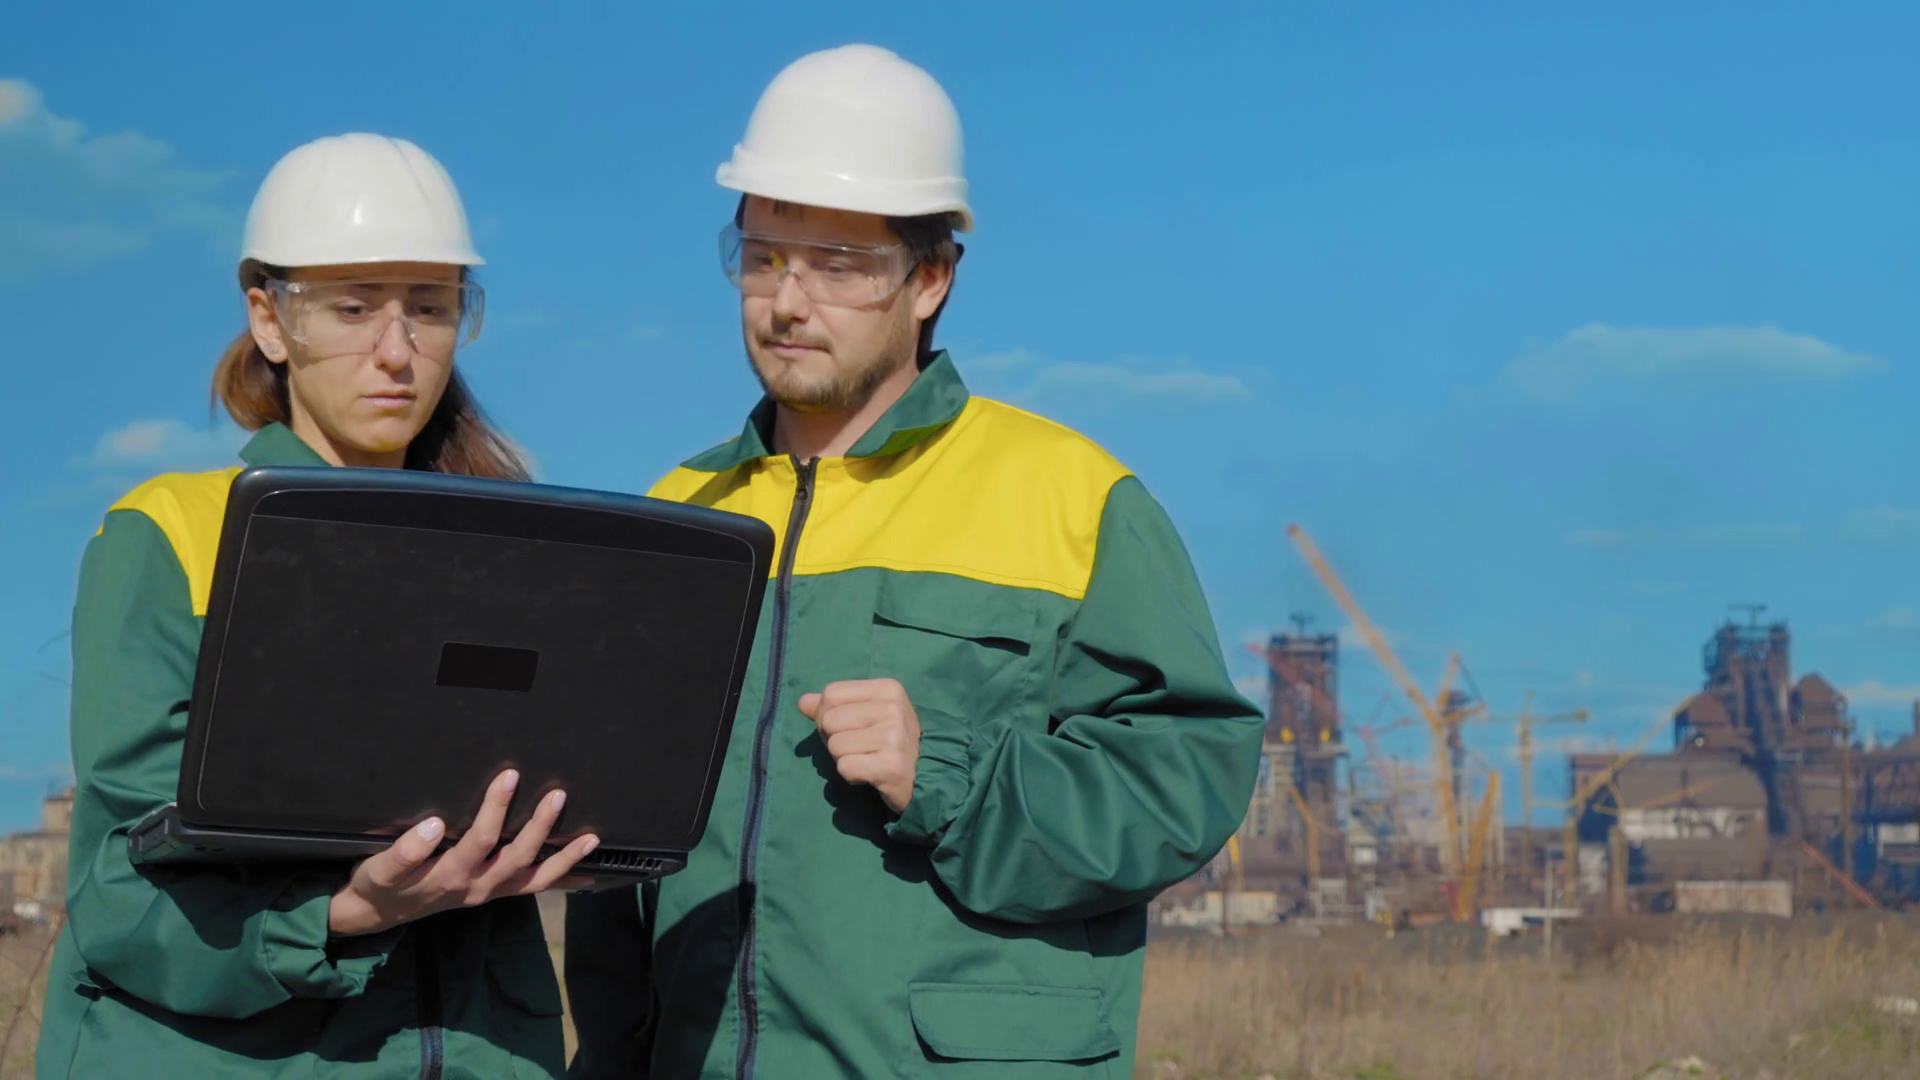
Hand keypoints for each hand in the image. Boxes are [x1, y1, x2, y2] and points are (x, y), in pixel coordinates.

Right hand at [328, 769, 599, 936]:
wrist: (379, 914)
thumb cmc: (381, 884)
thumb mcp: (380, 870)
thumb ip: (404, 852)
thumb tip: (431, 825)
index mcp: (450, 877)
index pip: (480, 841)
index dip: (496, 809)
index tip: (509, 776)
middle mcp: (476, 888)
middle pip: (517, 858)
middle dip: (539, 827)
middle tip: (557, 794)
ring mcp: (489, 892)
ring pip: (534, 878)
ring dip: (564, 859)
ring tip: (591, 838)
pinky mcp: (494, 892)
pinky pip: (533, 888)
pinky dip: (560, 879)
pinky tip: (587, 873)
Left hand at [798, 678, 919, 814]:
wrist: (922, 776)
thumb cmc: (889, 740)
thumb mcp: (865, 713)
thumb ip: (832, 705)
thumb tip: (802, 702)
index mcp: (888, 688)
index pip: (831, 694)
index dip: (827, 714)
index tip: (849, 727)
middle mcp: (893, 708)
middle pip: (829, 720)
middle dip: (835, 738)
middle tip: (858, 747)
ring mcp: (893, 737)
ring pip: (835, 746)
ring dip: (843, 758)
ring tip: (866, 759)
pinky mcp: (890, 766)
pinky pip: (845, 767)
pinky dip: (851, 775)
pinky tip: (870, 774)